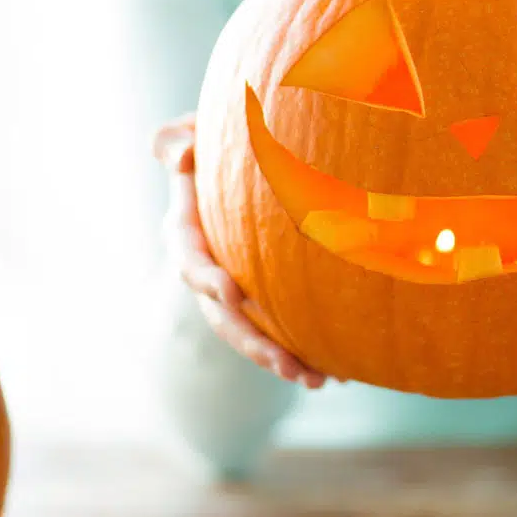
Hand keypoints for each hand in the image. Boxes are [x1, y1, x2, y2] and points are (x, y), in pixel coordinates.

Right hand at [153, 114, 329, 389]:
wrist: (245, 167)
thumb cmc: (216, 145)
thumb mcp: (193, 136)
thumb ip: (179, 140)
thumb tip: (179, 156)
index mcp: (186, 232)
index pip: (190, 258)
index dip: (205, 278)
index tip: (231, 292)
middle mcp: (207, 270)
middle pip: (223, 316)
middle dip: (252, 343)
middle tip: (285, 364)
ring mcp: (233, 291)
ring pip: (252, 334)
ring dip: (280, 360)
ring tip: (315, 380)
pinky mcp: (261, 301)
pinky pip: (278, 333)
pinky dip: (306, 353)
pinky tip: (338, 373)